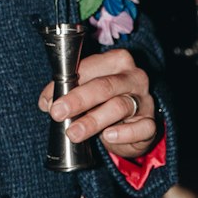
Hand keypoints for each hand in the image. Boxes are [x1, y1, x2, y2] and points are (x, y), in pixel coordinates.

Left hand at [38, 47, 157, 158]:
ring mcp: (145, 99)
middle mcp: (133, 77)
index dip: (67, 83)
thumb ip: (66, 91)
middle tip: (57, 113)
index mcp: (116, 61)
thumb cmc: (105, 102)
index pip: (90, 67)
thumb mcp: (86, 93)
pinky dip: (124, 133)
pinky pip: (141, 127)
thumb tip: (47, 102)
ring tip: (74, 133)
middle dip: (78, 99)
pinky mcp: (151, 123)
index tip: (49, 101)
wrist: (131, 127)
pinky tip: (108, 136)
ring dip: (93, 120)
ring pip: (119, 106)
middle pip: (105, 85)